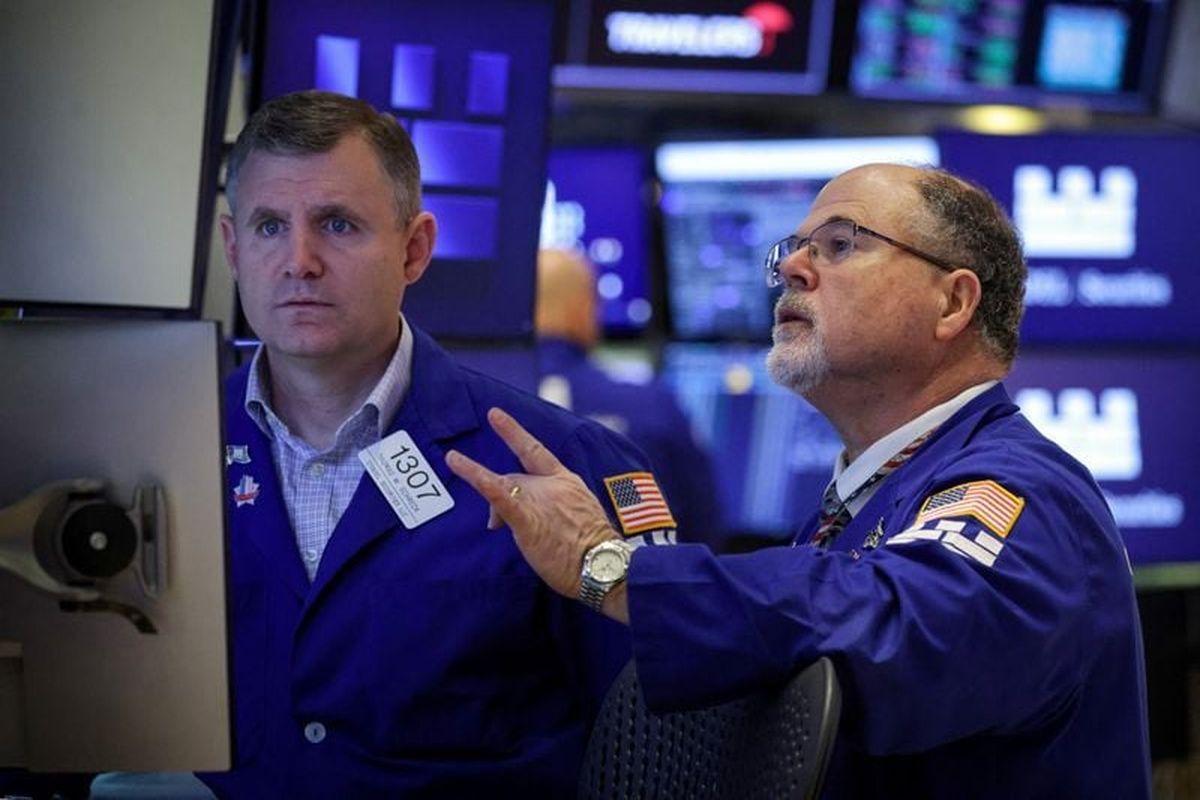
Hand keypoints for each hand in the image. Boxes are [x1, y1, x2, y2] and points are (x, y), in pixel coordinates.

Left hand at [446, 407, 621, 608]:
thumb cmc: (592, 552)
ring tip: (454, 460)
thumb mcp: (574, 522)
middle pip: (515, 478)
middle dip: (503, 492)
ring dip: (473, 470)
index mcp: (567, 483)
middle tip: (496, 523)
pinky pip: (498, 497)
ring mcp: (540, 501)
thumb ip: (544, 513)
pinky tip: (460, 465)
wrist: (604, 565)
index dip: (514, 433)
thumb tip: (507, 520)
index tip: (495, 415)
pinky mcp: (527, 521)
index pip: (536, 452)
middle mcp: (552, 486)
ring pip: (501, 482)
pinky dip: (479, 479)